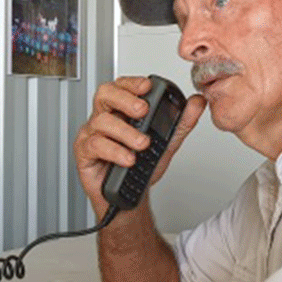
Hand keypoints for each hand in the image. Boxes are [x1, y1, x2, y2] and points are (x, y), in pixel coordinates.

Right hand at [73, 77, 205, 216]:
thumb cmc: (140, 167)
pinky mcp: (85, 153)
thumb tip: (196, 103)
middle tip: (142, 110)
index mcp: (120, 110)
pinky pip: (95, 145)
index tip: (147, 86)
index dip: (132, 83)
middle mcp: (104, 118)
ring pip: (102, 121)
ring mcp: (92, 134)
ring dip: (125, 132)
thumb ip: (180, 122)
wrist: (129, 198)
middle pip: (105, 94)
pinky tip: (128, 158)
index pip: (121, 86)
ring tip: (142, 144)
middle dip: (125, 99)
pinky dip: (114, 151)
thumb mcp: (165, 142)